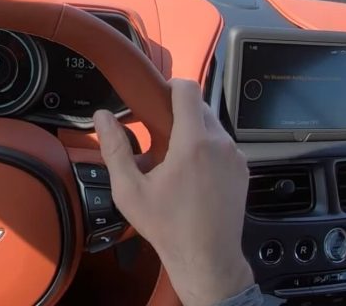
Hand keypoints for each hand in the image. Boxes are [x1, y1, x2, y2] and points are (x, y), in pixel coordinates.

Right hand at [94, 79, 253, 305]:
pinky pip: (222, 145)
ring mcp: (235, 157)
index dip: (170, 86)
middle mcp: (219, 144)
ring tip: (172, 157)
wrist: (207, 259)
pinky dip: (207, 148)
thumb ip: (115, 148)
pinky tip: (191, 172)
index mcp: (192, 143)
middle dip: (177, 112)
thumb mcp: (130, 190)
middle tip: (156, 132)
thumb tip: (103, 116)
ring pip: (212, 125)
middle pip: (199, 105)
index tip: (155, 98)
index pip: (188, 89)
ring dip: (192, 130)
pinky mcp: (242, 170)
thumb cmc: (167, 227)